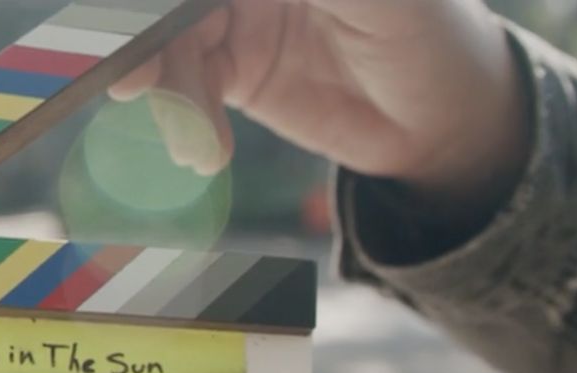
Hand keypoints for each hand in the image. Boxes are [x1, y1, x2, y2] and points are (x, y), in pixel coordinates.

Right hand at [116, 0, 532, 221]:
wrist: (446, 123)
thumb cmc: (431, 35)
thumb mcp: (375, 0)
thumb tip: (234, 6)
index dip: (164, 5)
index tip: (144, 25)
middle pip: (176, 3)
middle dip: (146, 34)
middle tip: (130, 76)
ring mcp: (240, 19)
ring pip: (172, 41)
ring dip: (169, 90)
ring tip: (192, 139)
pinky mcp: (236, 73)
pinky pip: (187, 88)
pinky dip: (186, 119)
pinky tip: (204, 153)